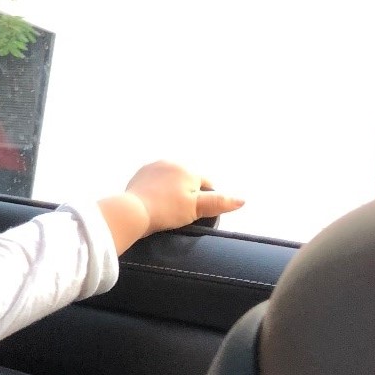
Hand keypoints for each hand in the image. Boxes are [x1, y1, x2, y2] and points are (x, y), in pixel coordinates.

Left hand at [99, 162, 242, 251]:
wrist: (132, 211)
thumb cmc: (167, 211)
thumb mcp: (196, 209)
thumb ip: (218, 203)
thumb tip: (242, 200)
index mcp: (188, 170)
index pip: (206, 183)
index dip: (205, 198)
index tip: (197, 213)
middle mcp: (172, 162)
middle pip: (188, 179)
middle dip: (188, 192)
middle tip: (180, 212)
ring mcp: (154, 166)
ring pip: (171, 178)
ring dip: (172, 189)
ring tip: (167, 208)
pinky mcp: (140, 173)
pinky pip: (155, 180)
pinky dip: (157, 189)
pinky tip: (154, 201)